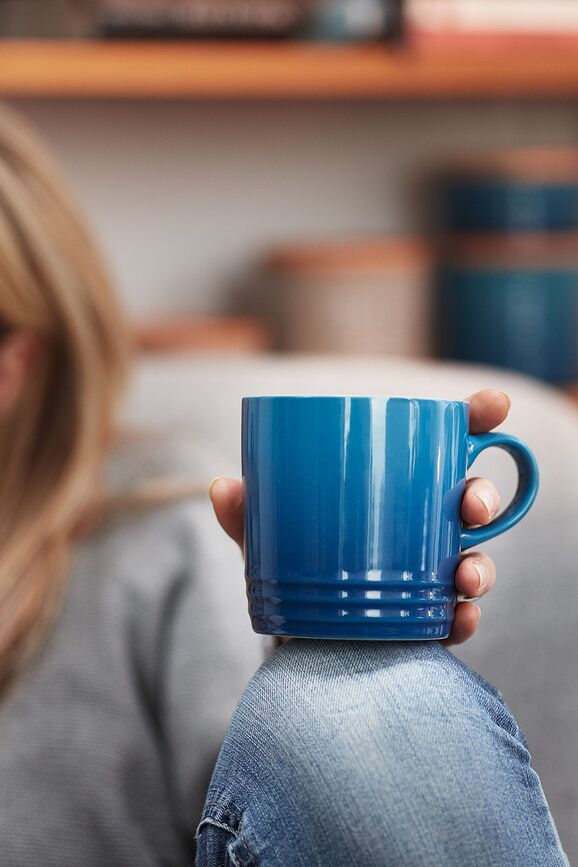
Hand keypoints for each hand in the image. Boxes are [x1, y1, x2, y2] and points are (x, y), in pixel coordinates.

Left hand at [210, 388, 509, 647]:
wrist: (293, 645)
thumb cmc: (291, 576)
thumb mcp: (267, 543)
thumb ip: (249, 519)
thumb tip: (223, 488)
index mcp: (394, 493)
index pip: (444, 449)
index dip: (475, 422)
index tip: (493, 406)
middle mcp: (420, 531)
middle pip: (468, 502)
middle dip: (482, 496)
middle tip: (471, 504)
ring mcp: (429, 576)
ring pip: (474, 559)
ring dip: (480, 564)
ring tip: (464, 575)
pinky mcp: (428, 622)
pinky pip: (457, 618)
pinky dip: (464, 618)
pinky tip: (460, 617)